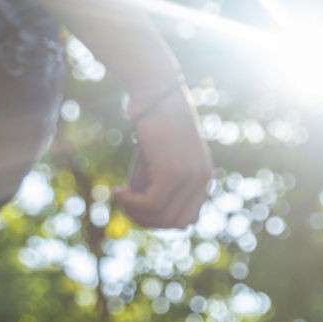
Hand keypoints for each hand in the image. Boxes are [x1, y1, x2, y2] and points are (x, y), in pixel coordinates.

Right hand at [116, 86, 211, 227]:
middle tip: (126, 205)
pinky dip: (131, 203)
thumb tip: (144, 216)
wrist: (156, 98)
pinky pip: (152, 204)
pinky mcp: (174, 172)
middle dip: (147, 221)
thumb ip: (158, 189)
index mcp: (203, 181)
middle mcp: (203, 182)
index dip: (159, 221)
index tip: (139, 208)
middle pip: (176, 223)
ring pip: (163, 216)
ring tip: (121, 197)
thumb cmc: (154, 129)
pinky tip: (118, 191)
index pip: (186, 220)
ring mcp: (191, 178)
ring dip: (136, 213)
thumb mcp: (159, 163)